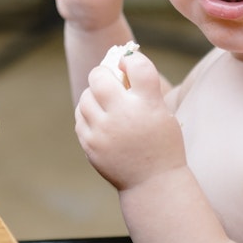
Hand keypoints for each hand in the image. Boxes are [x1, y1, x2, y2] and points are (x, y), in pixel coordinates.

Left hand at [75, 50, 185, 190]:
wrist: (152, 183)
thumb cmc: (161, 143)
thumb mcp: (162, 113)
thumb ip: (144, 88)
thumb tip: (120, 62)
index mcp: (147, 105)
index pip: (137, 66)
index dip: (130, 59)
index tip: (127, 63)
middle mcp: (124, 116)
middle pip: (99, 77)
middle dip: (102, 73)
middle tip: (108, 78)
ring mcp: (104, 131)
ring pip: (86, 97)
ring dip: (93, 94)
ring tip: (104, 101)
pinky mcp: (90, 144)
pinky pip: (80, 117)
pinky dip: (87, 113)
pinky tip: (99, 118)